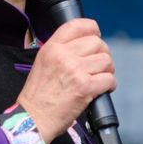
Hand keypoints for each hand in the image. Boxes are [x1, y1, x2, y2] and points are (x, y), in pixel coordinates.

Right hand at [16, 18, 114, 141]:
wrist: (33, 118)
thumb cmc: (38, 95)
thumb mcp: (43, 63)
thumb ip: (61, 51)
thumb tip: (85, 44)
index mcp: (51, 48)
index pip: (77, 25)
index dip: (92, 29)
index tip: (96, 36)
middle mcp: (63, 56)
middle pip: (97, 43)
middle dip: (102, 54)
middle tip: (98, 65)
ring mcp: (75, 71)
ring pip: (106, 60)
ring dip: (107, 70)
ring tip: (99, 78)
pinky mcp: (85, 87)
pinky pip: (109, 79)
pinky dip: (109, 85)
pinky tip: (102, 89)